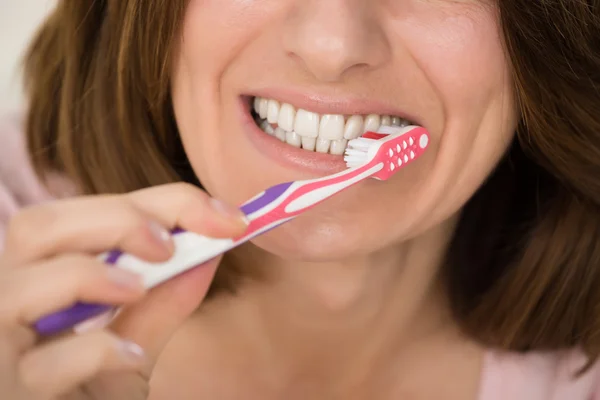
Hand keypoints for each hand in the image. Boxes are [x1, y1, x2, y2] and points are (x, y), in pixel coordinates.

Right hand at [0, 183, 247, 399]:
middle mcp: (7, 302)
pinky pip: (43, 364)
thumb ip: (162, 302)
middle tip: (172, 247)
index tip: (226, 218)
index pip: (87, 213)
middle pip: (38, 226)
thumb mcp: (132, 346)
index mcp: (39, 278)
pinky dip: (95, 352)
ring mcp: (0, 347)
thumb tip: (208, 254)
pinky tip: (130, 358)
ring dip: (92, 275)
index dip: (161, 203)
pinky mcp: (9, 394)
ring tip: (139, 289)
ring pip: (22, 285)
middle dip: (118, 221)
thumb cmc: (92, 392)